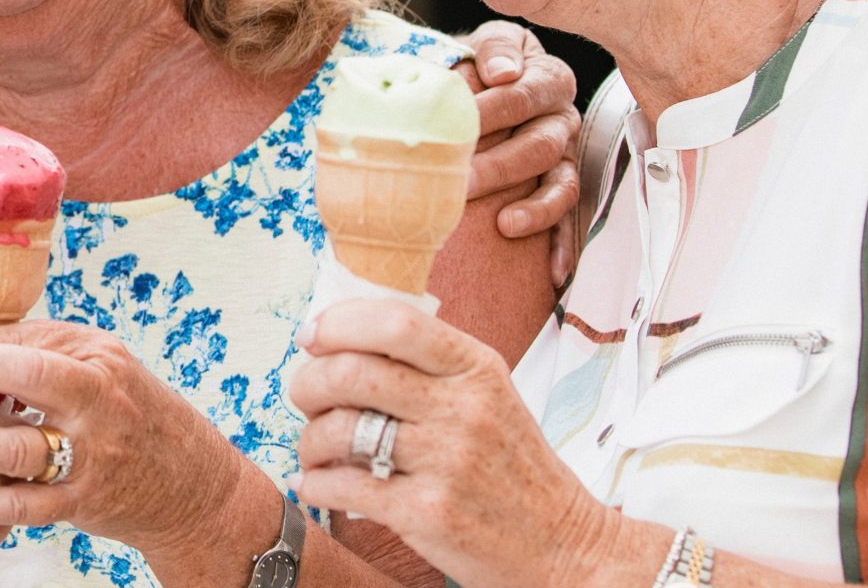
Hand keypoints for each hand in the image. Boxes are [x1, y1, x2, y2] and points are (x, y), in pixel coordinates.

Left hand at [0, 322, 259, 570]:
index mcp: (96, 360)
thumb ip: (33, 353)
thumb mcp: (95, 365)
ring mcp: (92, 458)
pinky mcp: (81, 504)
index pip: (21, 348)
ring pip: (14, 452)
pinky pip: (19, 506)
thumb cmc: (126, 411)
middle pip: (19, 389)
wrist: (189, 484)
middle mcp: (98, 404)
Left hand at [288, 299, 626, 586]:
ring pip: (340, 430)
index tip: (312, 336)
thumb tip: (338, 342)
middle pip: (353, 373)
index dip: (339, 323)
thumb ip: (427, 367)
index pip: (396, 322)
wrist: (564, 545)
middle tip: (304, 397)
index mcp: (476, 369)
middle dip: (308, 383)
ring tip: (314, 451)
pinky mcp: (429, 513)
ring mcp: (447, 461)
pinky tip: (318, 486)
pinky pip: (344, 487)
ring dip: (309, 440)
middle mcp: (463, 408)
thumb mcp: (488, 396)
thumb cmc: (512, 467)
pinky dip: (316, 485)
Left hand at [456, 20, 581, 273]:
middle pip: (541, 144)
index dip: (491, 109)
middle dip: (500, 164)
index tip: (459, 124)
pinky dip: (563, 245)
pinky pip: (572, 218)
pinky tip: (553, 272)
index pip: (522, 95)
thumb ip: (491, 51)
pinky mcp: (564, 186)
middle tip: (462, 180)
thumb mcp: (483, 43)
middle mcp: (563, 116)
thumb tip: (501, 73)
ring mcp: (567, 154)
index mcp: (546, 76)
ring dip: (534, 207)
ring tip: (504, 224)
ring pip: (562, 182)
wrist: (484, 79)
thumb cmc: (479, 64)